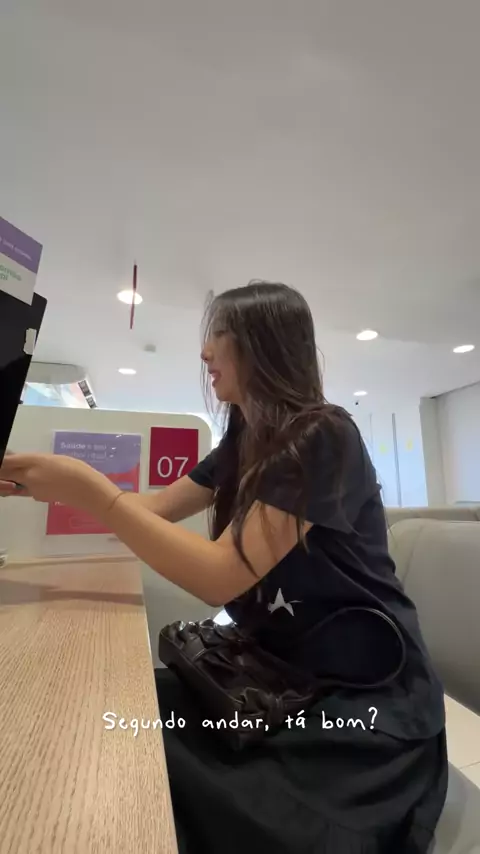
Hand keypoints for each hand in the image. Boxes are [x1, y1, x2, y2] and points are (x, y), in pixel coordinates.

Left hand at [0, 453, 120, 517]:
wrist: (89, 491)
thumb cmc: (77, 470)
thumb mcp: (56, 459)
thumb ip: (37, 461)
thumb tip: (24, 464)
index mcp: (34, 461)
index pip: (7, 461)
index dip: (3, 460)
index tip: (4, 457)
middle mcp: (29, 476)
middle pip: (6, 473)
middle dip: (5, 471)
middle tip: (10, 465)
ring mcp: (32, 489)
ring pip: (16, 482)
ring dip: (15, 478)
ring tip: (30, 472)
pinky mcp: (38, 497)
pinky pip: (28, 489)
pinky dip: (30, 484)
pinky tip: (45, 481)